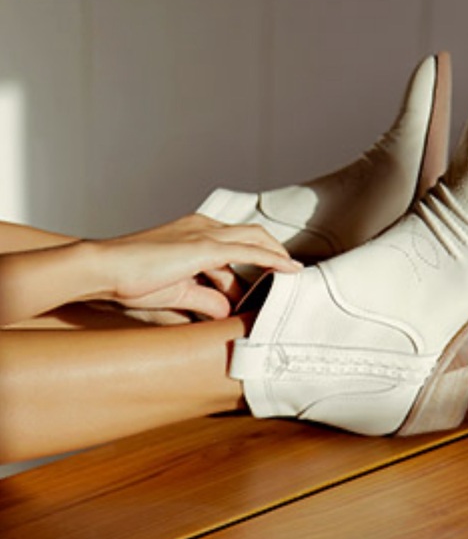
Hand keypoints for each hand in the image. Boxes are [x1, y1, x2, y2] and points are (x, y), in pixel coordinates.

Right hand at [96, 214, 300, 318]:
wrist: (103, 268)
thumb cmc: (131, 278)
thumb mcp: (178, 292)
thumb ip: (205, 299)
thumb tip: (225, 311)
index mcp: (194, 232)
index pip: (235, 241)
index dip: (256, 256)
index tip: (270, 276)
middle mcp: (202, 226)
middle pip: (251, 235)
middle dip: (273, 252)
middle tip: (289, 274)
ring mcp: (203, 233)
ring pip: (254, 239)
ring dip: (276, 256)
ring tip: (293, 274)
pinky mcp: (202, 246)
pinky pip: (248, 250)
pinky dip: (271, 259)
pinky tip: (288, 269)